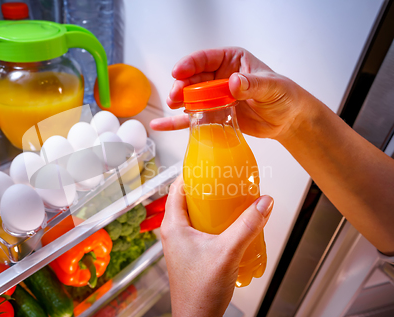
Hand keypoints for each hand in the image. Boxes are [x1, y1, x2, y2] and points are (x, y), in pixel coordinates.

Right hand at [151, 47, 317, 141]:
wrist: (288, 120)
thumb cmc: (284, 96)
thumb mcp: (272, 87)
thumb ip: (253, 84)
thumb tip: (233, 82)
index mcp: (231, 61)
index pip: (206, 58)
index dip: (190, 64)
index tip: (178, 71)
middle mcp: (219, 77)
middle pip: (193, 78)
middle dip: (181, 85)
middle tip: (175, 96)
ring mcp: (215, 97)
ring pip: (190, 96)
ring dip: (178, 100)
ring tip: (172, 106)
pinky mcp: (213, 115)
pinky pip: (192, 117)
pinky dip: (177, 121)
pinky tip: (161, 124)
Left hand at [161, 177, 272, 316]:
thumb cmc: (201, 291)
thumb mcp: (228, 251)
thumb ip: (247, 226)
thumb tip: (263, 203)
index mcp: (173, 226)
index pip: (177, 188)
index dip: (192, 174)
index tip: (209, 167)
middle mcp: (174, 233)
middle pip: (187, 201)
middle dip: (207, 191)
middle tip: (226, 183)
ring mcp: (181, 245)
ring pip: (195, 217)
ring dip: (212, 208)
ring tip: (231, 202)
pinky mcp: (190, 254)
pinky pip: (201, 231)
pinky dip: (214, 224)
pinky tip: (231, 227)